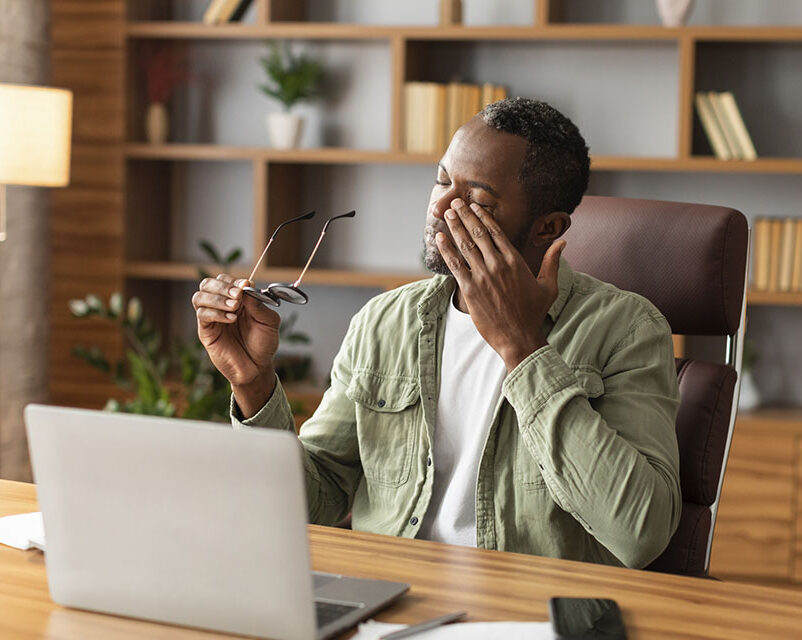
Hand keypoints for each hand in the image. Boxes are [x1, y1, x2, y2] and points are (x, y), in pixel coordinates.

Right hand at [192, 274, 279, 415]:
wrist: (257, 368)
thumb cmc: (263, 344)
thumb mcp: (269, 322)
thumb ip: (259, 305)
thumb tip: (246, 288)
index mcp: (237, 300)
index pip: (226, 280)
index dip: (234, 281)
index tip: (246, 286)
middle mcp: (221, 306)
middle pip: (208, 284)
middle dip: (222, 286)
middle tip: (237, 295)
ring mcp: (212, 318)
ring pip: (199, 297)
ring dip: (217, 298)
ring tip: (234, 308)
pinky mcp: (206, 332)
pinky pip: (202, 315)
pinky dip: (215, 313)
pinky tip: (230, 319)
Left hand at [435, 198, 564, 371]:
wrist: (519, 337)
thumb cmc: (534, 313)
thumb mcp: (549, 285)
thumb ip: (552, 261)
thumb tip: (563, 242)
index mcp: (515, 260)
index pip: (496, 232)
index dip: (483, 217)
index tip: (474, 206)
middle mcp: (498, 264)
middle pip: (478, 233)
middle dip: (465, 215)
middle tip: (455, 202)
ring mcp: (483, 276)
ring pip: (465, 245)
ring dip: (455, 227)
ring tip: (447, 213)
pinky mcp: (470, 289)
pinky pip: (455, 265)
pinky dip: (446, 250)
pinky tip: (439, 238)